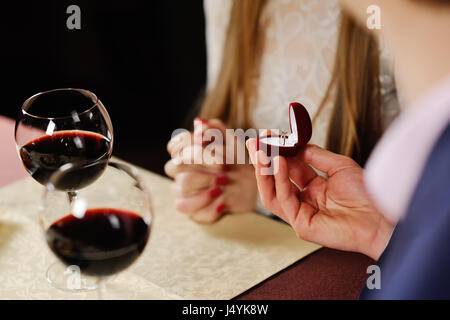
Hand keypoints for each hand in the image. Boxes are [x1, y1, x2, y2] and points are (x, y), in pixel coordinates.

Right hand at [164, 118, 257, 222]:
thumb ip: (215, 129)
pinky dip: (208, 206)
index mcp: (186, 153)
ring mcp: (184, 193)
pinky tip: (223, 202)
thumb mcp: (231, 141)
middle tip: (224, 166)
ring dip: (204, 184)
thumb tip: (198, 122)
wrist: (254, 187)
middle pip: (174, 166)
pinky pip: (190, 210)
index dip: (191, 146)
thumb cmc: (238, 161)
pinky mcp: (192, 212)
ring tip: (224, 183)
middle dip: (200, 164)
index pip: (174, 146)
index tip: (212, 148)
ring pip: (179, 188)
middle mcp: (181, 173)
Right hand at [246, 140, 393, 259]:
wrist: (381, 217)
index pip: (288, 169)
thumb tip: (295, 144)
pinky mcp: (301, 225)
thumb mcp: (339, 166)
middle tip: (254, 143)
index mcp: (314, 188)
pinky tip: (279, 163)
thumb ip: (316, 155)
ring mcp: (301, 214)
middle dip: (263, 161)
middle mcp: (305, 200)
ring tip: (261, 152)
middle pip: (275, 181)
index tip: (267, 137)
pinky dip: (278, 180)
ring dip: (264, 171)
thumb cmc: (367, 195)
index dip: (277, 153)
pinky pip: (284, 200)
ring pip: (272, 192)